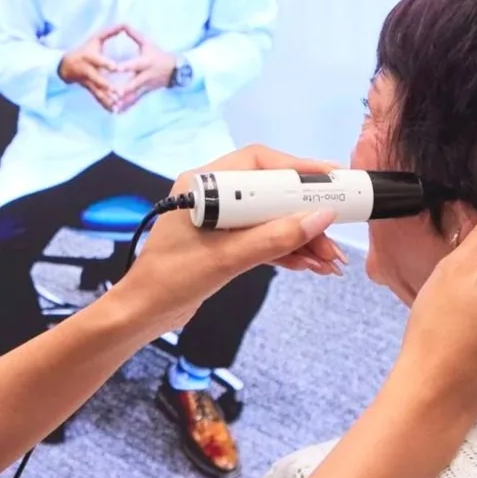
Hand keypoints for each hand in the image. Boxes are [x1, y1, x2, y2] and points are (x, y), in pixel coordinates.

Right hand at [57, 25, 129, 110]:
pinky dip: (106, 105)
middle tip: (118, 91)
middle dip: (107, 86)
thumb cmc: (85, 49)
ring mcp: (88, 82)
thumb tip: (125, 24)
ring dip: (108, 98)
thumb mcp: (95, 38)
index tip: (116, 68)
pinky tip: (115, 111)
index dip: (107, 64)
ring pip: (98, 91)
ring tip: (118, 104)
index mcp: (90, 57)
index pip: (98, 60)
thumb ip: (110, 32)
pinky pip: (98, 98)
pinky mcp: (89, 89)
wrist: (66, 65)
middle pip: (98, 79)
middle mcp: (88, 71)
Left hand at [105, 145, 347, 338]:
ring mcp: (218, 219)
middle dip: (306, 215)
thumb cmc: (170, 281)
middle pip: (271, 192)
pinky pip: (261, 237)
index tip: (333, 181)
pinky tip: (308, 264)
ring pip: (270, 218)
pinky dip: (285, 250)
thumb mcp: (227, 259)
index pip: (259, 163)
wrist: (142, 314)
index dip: (298, 170)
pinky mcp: (223, 242)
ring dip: (300, 238)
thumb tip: (321, 217)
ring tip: (329, 262)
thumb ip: (275, 238)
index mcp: (203, 185)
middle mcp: (211, 195)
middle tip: (334, 239)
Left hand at [108, 25, 178, 113]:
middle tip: (113, 93)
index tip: (116, 68)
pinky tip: (116, 112)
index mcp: (146, 62)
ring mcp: (145, 86)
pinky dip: (126, 106)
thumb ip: (134, 35)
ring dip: (123, 101)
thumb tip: (123, 24)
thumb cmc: (158, 54)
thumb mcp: (148, 43)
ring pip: (133, 95)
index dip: (126, 66)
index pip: (135, 64)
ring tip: (112, 106)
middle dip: (124, 89)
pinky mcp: (144, 93)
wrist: (174, 70)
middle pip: (134, 83)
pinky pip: (134, 101)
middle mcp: (145, 76)